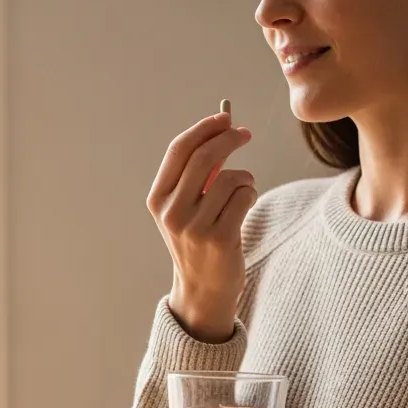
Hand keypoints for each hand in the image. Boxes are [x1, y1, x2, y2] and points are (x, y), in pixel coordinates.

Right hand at [147, 112, 255, 342]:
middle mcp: (171, 212)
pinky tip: (244, 207)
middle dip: (228, 139)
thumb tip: (223, 128)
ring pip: (230, 178)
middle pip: (203, 157)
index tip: (225, 118)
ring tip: (243, 192)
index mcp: (158, 199)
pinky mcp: (219, 239)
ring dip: (244, 178)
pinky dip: (250, 195)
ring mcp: (194, 228)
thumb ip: (199, 172)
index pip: (179, 150)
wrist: (203, 289)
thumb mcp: (187, 206)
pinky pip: (244, 197)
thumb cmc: (199, 240)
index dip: (204, 128)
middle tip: (244, 133)